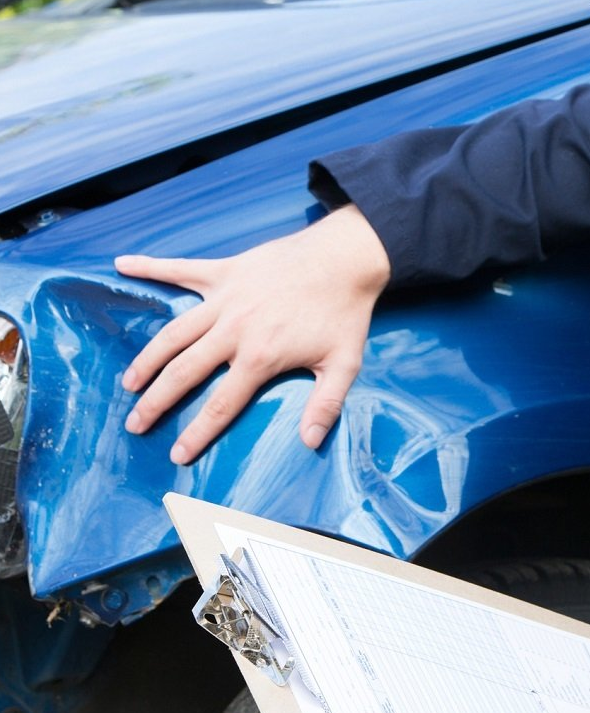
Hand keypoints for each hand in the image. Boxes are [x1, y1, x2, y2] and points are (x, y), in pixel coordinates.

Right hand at [116, 204, 390, 463]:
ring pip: (174, 332)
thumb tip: (310, 442)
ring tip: (130, 382)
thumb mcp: (344, 364)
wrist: (345, 258)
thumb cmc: (345, 312)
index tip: (177, 454)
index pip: (221, 404)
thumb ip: (325, 405)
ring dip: (148, 357)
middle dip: (156, 401)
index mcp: (260, 357)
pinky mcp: (225, 271)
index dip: (197, 432)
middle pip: (184, 372)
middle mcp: (234, 330)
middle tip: (135, 423)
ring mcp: (225, 298)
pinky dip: (150, 267)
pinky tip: (121, 265)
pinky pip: (180, 269)